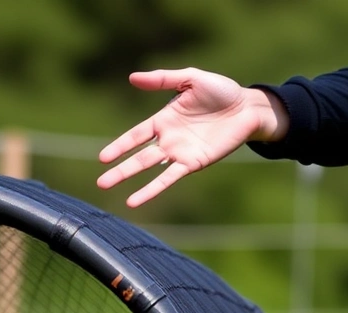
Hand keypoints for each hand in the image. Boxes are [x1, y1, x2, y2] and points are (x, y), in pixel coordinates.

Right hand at [98, 69, 288, 207]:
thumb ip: (163, 80)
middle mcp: (168, 139)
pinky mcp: (193, 163)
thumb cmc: (221, 91)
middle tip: (101, 183)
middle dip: (119, 169)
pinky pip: (169, 177)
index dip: (120, 145)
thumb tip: (132, 78)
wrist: (247, 107)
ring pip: (149, 169)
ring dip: (129, 180)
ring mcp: (180, 153)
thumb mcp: (190, 79)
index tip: (103, 157)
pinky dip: (152, 188)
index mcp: (164, 120)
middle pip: (138, 157)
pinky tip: (135, 200)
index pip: (136, 135)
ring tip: (109, 190)